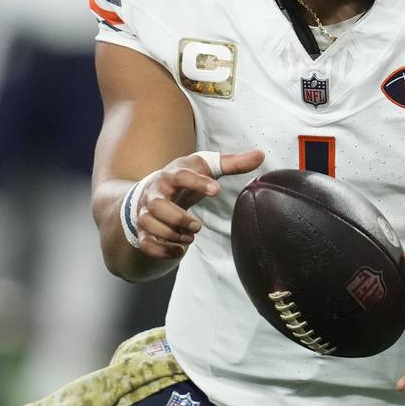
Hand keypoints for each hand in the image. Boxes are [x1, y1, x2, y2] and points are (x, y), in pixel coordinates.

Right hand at [132, 150, 264, 259]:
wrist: (153, 189)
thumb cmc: (185, 177)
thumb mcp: (206, 167)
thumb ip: (233, 163)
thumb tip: (261, 155)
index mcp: (171, 175)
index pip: (180, 176)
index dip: (198, 183)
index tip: (217, 191)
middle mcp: (154, 193)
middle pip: (158, 205)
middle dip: (178, 218)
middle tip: (198, 226)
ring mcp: (145, 212)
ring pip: (149, 224)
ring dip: (171, 235)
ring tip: (190, 237)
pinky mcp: (143, 229)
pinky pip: (144, 243)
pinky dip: (161, 250)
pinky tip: (180, 250)